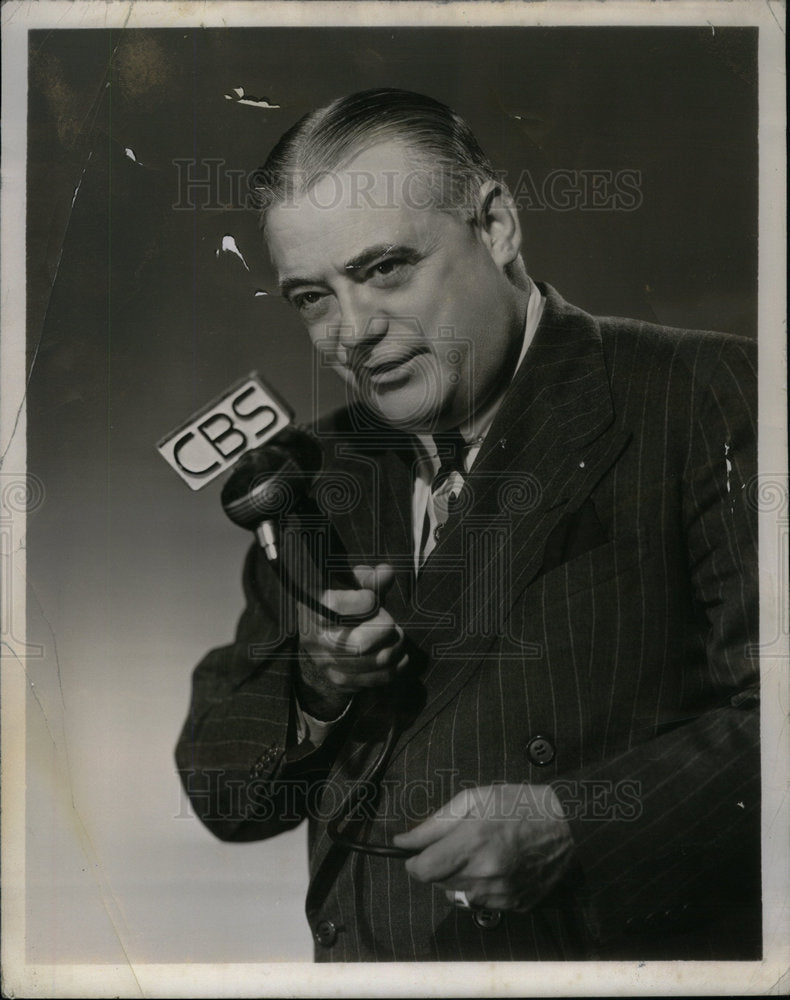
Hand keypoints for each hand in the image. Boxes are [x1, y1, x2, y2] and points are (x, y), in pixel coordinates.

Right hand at [296, 563, 408, 714]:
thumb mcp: (349, 582)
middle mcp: (315, 638)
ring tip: (398, 637)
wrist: (321, 629)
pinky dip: (394, 669)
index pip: (336, 606)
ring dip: (394, 648)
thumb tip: (386, 572)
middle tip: (391, 622)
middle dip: (384, 629)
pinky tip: (399, 657)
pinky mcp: (338, 679)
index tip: (371, 598)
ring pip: (370, 663)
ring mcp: (325, 662)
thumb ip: (368, 577)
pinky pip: (372, 681)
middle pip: (358, 643)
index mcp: (312, 607)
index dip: (365, 601)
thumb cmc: (341, 599)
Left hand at [391, 784, 575, 912]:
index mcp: (473, 842)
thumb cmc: (520, 804)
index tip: (415, 852)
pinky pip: (483, 903)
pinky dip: (481, 888)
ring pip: (458, 895)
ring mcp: (501, 894)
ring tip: (479, 854)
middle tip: (456, 844)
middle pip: (438, 883)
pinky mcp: (516, 905)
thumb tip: (404, 841)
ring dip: (458, 878)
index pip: (423, 870)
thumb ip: (436, 823)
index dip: (413, 862)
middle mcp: (485, 874)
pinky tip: (497, 867)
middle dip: (438, 865)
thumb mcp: (475, 798)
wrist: (571, 825)